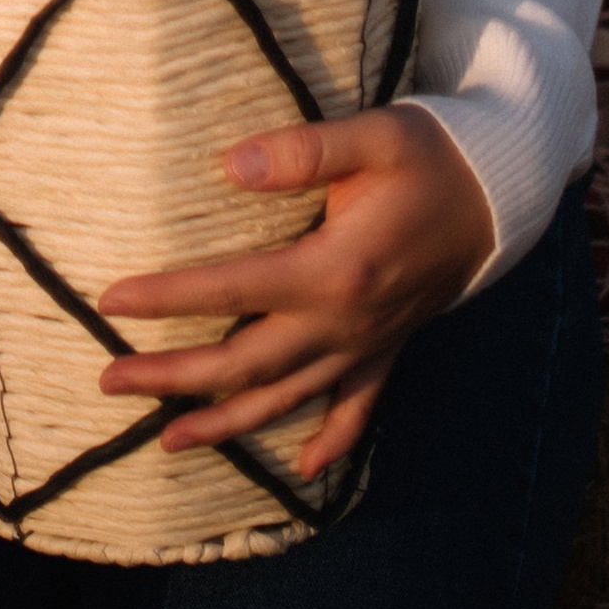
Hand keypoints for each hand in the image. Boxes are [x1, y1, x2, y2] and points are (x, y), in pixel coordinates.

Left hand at [95, 106, 493, 479]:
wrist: (501, 194)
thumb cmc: (430, 156)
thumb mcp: (373, 136)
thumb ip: (301, 151)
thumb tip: (228, 165)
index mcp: (334, 270)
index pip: (232, 289)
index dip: (167, 297)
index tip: (110, 301)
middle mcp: (345, 324)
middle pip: (244, 364)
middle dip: (173, 378)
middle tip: (108, 381)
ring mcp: (367, 346)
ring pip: (285, 399)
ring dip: (225, 424)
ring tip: (166, 440)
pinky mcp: (388, 350)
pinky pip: (357, 411)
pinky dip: (330, 443)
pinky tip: (305, 472)